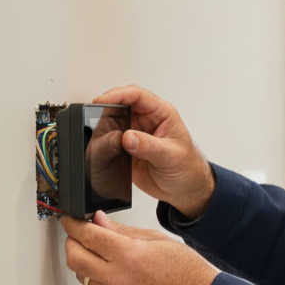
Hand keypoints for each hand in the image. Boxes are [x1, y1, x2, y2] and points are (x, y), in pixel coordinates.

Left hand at [61, 211, 219, 284]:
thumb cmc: (187, 271)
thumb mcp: (156, 239)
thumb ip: (122, 231)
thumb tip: (99, 221)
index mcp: (129, 254)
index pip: (86, 235)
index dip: (73, 224)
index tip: (70, 219)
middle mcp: (118, 277)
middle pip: (74, 258)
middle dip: (71, 243)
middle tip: (78, 235)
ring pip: (82, 276)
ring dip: (85, 262)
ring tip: (100, 255)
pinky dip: (101, 278)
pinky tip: (116, 273)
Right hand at [94, 85, 214, 218]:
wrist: (185, 190)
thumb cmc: (188, 168)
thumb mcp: (171, 156)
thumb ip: (149, 146)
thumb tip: (128, 137)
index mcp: (161, 113)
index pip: (136, 95)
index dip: (117, 95)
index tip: (102, 101)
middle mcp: (145, 121)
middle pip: (118, 106)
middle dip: (105, 112)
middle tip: (96, 122)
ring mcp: (134, 135)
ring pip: (110, 125)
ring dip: (103, 132)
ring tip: (105, 144)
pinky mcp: (126, 150)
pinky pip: (109, 144)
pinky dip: (103, 147)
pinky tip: (104, 153)